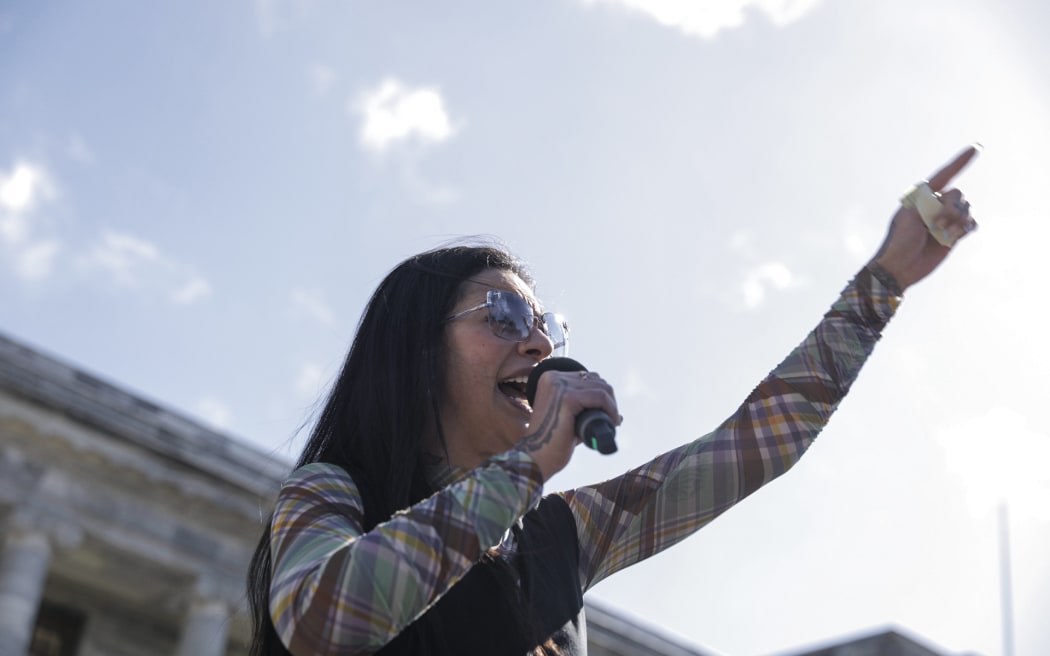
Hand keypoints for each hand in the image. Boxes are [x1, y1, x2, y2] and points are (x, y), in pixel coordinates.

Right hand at [517, 370, 620, 480]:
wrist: (536, 458)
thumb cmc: (553, 442)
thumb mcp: (566, 416)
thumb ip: (583, 408)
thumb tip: (616, 410)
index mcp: (550, 378)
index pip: (586, 377)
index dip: (602, 394)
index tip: (608, 413)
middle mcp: (553, 377)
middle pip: (595, 379)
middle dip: (608, 399)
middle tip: (611, 419)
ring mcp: (559, 386)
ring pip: (600, 388)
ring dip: (612, 405)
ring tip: (612, 422)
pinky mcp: (568, 398)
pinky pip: (600, 397)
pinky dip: (611, 409)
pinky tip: (613, 422)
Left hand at [870, 145, 979, 291]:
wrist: (899, 268)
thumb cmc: (897, 242)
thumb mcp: (908, 218)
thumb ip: (927, 203)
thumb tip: (944, 195)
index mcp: (921, 198)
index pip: (943, 175)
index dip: (959, 162)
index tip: (976, 148)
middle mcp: (935, 206)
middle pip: (958, 194)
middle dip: (951, 208)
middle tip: (936, 225)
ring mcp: (946, 220)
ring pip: (966, 209)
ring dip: (958, 220)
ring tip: (943, 234)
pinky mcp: (954, 235)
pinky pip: (971, 224)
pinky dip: (967, 227)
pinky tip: (957, 235)